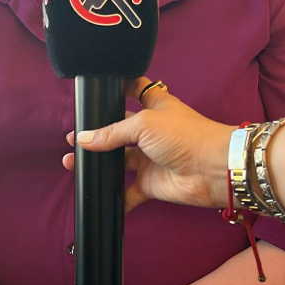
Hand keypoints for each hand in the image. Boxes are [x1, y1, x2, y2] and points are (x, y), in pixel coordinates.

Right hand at [63, 76, 233, 211]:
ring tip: (72, 163)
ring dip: (98, 163)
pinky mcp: (150, 183)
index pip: (135, 89)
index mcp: (154, 106)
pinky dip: (115, 196)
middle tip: (74, 139)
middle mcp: (150, 131)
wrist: (211, 169)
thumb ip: (111, 132)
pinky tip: (96, 194)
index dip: (119, 88)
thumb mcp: (143, 124)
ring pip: (119, 161)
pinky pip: (128, 192)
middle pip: (119, 130)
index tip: (99, 91)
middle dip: (97, 134)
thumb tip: (83, 139)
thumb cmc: (185, 135)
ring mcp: (150, 158)